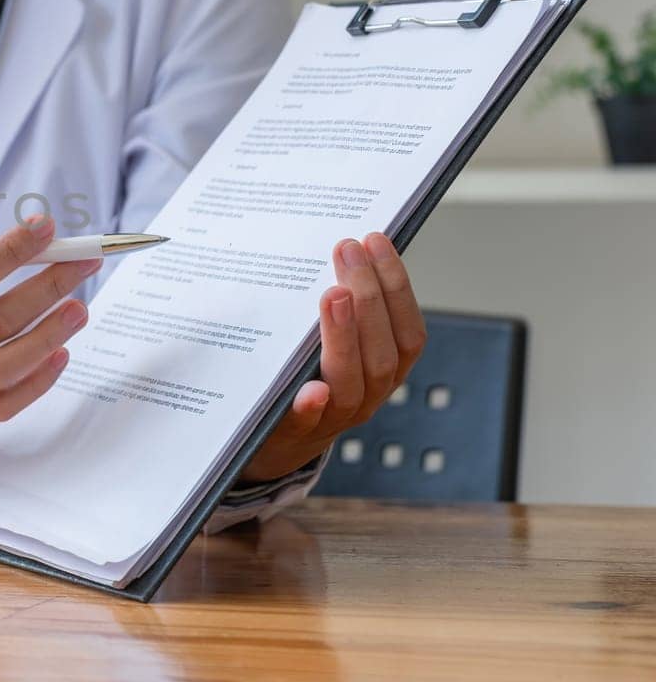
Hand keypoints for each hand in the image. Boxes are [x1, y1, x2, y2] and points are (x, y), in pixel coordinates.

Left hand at [242, 233, 426, 481]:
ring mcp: (333, 419)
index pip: (407, 331)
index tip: (375, 240)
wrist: (274, 441)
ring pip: (353, 384)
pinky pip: (305, 423)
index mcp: (383, 372)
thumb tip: (339, 248)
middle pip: (382, 353)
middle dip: (369, 298)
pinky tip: (311, 389)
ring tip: (334, 295)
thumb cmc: (305, 378)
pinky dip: (311, 406)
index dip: (396, 286)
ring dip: (345, 337)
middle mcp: (367, 397)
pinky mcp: (293, 433)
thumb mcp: (331, 344)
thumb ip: (343, 309)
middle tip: (347, 251)